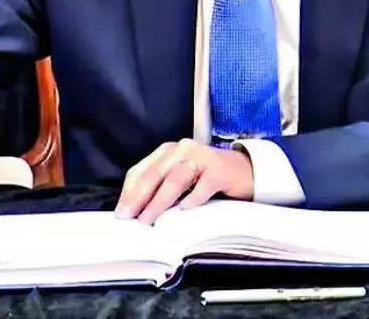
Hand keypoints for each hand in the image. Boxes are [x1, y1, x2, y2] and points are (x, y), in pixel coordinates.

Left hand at [115, 138, 253, 224]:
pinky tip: (185, 209)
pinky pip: (204, 184)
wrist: (246, 171)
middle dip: (139, 197)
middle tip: (130, 217)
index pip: (141, 170)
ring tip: (150, 218)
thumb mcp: (180, 179)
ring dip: (160, 200)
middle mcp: (183, 150)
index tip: (122, 213)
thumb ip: (160, 188)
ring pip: (176, 178)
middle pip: (155, 174)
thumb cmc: (207, 178)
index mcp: (168, 152)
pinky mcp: (220, 169)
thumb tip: (136, 211)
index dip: (129, 192)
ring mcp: (202, 157)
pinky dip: (193, 197)